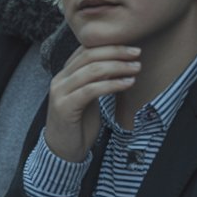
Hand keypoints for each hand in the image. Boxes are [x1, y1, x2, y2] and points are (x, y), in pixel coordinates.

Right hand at [44, 44, 140, 161]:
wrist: (62, 150)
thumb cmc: (79, 124)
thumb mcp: (89, 97)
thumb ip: (96, 80)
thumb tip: (117, 64)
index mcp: (64, 74)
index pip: (85, 50)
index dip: (109, 46)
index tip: (132, 48)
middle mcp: (59, 79)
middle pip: (89, 56)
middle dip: (116, 52)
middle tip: (137, 54)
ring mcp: (60, 93)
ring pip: (91, 71)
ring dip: (117, 67)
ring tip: (136, 68)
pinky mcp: (65, 107)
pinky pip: (91, 90)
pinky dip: (112, 85)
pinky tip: (127, 84)